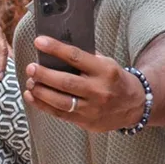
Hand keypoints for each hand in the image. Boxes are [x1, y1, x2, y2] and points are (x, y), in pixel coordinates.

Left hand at [23, 37, 144, 131]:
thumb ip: (85, 58)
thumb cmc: (114, 79)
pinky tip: (31, 96)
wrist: (135, 105)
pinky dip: (42, 105)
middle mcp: (99, 90)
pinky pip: (60, 114)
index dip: (56, 49)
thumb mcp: (106, 63)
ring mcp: (93, 109)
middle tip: (30, 68)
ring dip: (41, 92)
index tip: (39, 41)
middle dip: (44, 75)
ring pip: (61, 102)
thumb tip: (55, 49)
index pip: (77, 57)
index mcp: (105, 71)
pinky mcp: (87, 122)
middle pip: (66, 82)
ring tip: (29, 82)